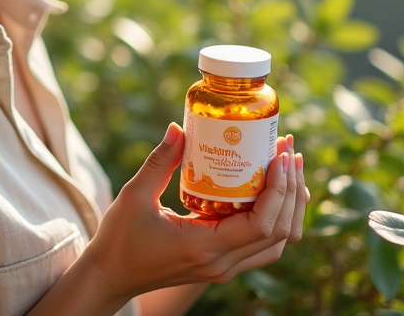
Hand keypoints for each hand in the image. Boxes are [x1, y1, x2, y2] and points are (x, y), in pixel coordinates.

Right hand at [80, 125, 308, 307]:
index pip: (261, 223)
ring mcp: (224, 268)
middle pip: (280, 232)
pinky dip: (277, 219)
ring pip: (278, 243)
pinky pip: (263, 245)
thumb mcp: (134, 196)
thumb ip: (160, 162)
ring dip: (290, 206)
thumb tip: (179, 128)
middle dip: (292, 189)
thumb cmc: (119, 239)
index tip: (279, 155)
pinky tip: (274, 191)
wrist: (111, 276)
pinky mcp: (222, 264)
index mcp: (204, 247)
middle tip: (288, 150)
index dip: (279, 188)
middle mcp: (222, 263)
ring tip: (290, 169)